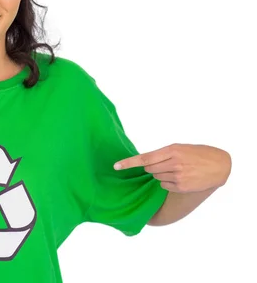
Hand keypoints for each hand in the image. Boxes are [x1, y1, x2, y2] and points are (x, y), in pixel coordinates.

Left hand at [113, 143, 230, 192]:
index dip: (129, 163)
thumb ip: (162, 154)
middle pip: (149, 169)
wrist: (219, 165)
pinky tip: (180, 177)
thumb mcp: (179, 148)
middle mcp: (174, 164)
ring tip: (177, 169)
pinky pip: (164, 185)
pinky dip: (168, 182)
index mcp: (171, 150)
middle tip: (166, 163)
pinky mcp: (181, 186)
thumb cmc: (196, 153)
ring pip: (156, 177)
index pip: (145, 158)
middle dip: (153, 167)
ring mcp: (178, 176)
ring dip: (161, 174)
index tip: (116, 166)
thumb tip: (144, 163)